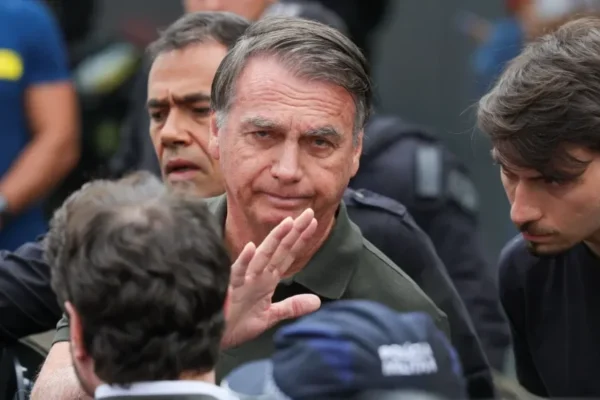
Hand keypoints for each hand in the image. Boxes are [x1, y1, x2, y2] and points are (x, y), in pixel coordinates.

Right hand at [221, 208, 320, 348]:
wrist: (211, 336)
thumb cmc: (236, 324)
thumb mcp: (270, 316)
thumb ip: (292, 307)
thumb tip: (317, 301)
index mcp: (266, 279)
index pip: (287, 255)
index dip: (300, 239)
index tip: (315, 222)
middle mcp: (257, 275)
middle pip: (279, 250)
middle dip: (294, 232)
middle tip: (310, 213)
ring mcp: (244, 280)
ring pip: (262, 256)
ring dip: (275, 239)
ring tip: (288, 223)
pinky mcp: (230, 289)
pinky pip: (237, 273)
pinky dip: (244, 260)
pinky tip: (251, 247)